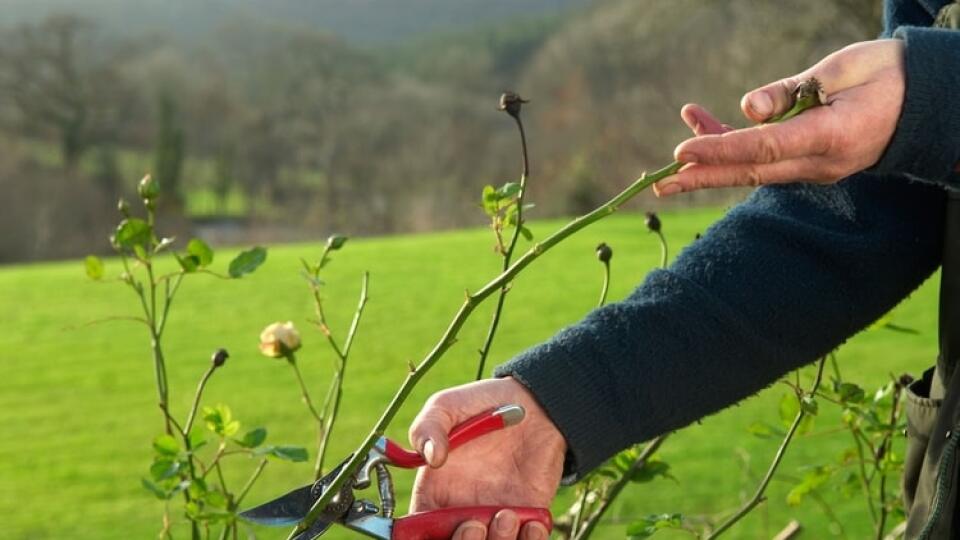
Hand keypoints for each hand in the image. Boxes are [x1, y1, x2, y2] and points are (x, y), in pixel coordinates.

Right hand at [408, 377, 564, 539]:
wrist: (534, 404)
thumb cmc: (482, 405)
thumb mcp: (447, 406)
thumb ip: (428, 427)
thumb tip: (431, 457)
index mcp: (435, 494)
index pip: (419, 531)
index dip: (423, 536)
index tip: (435, 528)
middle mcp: (463, 511)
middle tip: (475, 522)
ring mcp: (495, 517)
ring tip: (507, 514)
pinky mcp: (527, 517)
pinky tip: (530, 520)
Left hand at [654, 39, 904, 195]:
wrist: (923, 100)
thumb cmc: (883, 76)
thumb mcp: (840, 70)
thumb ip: (791, 91)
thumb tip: (747, 109)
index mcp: (830, 138)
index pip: (762, 150)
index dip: (720, 151)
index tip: (683, 152)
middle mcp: (819, 162)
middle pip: (749, 171)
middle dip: (702, 177)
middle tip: (661, 184)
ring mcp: (814, 167)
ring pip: (753, 166)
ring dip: (713, 157)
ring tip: (676, 153)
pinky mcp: (808, 161)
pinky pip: (765, 158)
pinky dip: (734, 144)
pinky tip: (705, 124)